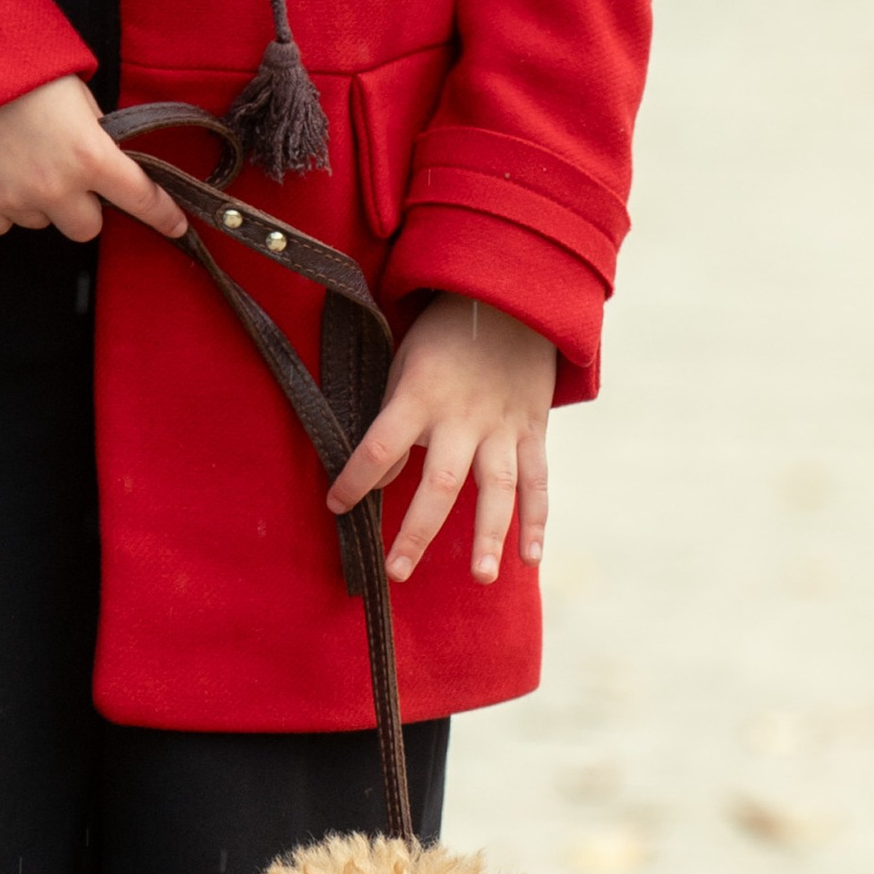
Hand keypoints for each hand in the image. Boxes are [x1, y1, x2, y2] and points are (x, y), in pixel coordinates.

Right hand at [0, 77, 187, 244]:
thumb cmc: (21, 72)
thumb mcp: (77, 97)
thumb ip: (97, 136)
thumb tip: (107, 164)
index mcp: (90, 155)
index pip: (139, 197)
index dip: (162, 214)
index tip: (176, 226)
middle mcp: (56, 187)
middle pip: (86, 228)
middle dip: (80, 206)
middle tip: (62, 174)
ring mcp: (14, 200)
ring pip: (40, 222)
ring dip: (36, 201)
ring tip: (16, 158)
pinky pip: (1, 224)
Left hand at [326, 293, 554, 585]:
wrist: (510, 296)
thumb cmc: (444, 334)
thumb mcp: (406, 363)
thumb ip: (395, 419)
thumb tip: (385, 478)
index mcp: (420, 395)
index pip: (378, 448)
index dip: (354, 480)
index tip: (336, 508)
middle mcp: (463, 416)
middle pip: (439, 482)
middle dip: (417, 530)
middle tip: (397, 573)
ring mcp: (503, 425)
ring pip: (497, 488)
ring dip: (488, 535)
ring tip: (480, 577)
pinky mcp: (533, 429)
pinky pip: (537, 480)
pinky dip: (536, 520)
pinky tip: (530, 558)